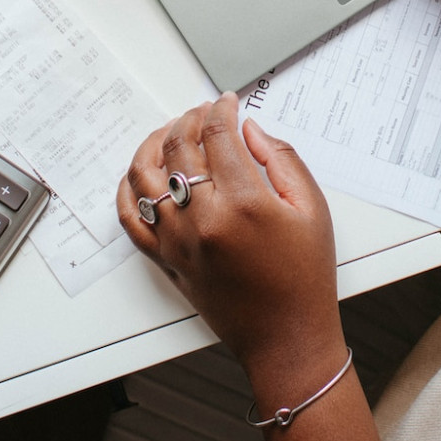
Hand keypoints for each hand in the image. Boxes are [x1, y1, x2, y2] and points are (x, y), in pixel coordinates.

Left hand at [116, 92, 344, 379]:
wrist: (287, 338)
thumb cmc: (305, 278)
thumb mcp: (312, 209)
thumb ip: (281, 159)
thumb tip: (250, 130)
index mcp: (244, 204)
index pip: (218, 135)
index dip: (220, 110)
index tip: (227, 102)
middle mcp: (203, 220)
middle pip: (179, 148)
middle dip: (190, 119)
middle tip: (203, 113)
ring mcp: (178, 241)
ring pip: (144, 176)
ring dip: (154, 145)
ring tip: (170, 134)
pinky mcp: (166, 260)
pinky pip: (130, 219)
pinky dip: (128, 190)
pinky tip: (141, 175)